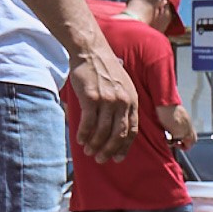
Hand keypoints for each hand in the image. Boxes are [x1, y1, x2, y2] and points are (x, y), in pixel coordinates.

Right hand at [68, 46, 137, 162]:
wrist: (91, 52)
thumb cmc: (105, 70)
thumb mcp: (123, 86)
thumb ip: (124, 105)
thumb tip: (118, 128)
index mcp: (132, 101)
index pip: (132, 130)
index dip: (124, 147)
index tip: (118, 158)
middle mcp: (122, 102)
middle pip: (118, 135)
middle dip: (109, 151)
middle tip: (101, 159)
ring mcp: (107, 100)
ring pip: (102, 132)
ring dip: (95, 145)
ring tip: (89, 151)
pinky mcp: (91, 98)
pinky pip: (88, 123)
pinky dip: (84, 134)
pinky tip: (80, 140)